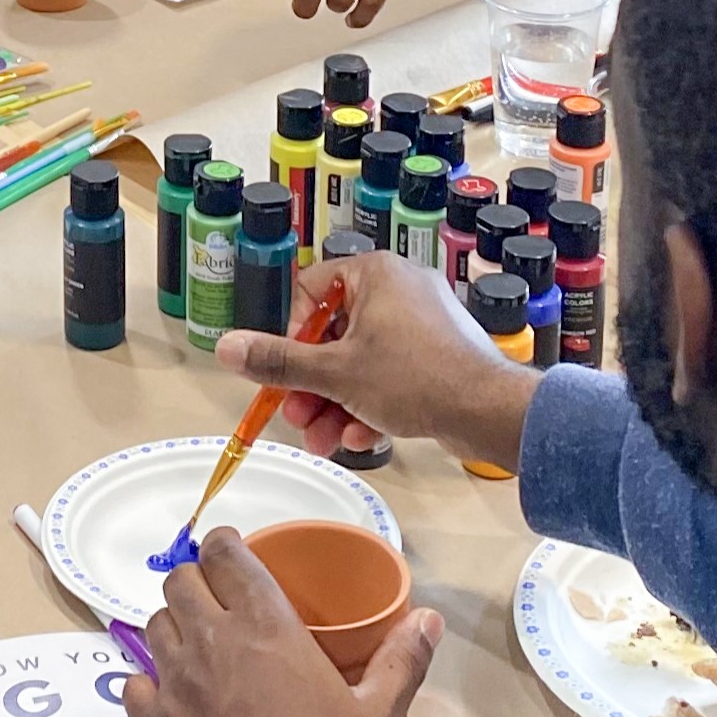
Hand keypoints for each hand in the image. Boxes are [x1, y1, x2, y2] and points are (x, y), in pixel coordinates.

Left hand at [124, 526, 441, 716]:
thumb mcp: (380, 714)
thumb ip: (402, 660)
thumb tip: (430, 618)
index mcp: (265, 624)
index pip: (225, 555)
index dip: (224, 546)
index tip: (232, 554)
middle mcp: (212, 640)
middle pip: (180, 582)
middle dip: (195, 583)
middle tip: (216, 604)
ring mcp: (175, 681)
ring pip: (154, 625)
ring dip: (172, 628)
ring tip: (194, 649)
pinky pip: (133, 683)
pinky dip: (147, 684)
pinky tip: (167, 699)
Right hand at [215, 251, 537, 471]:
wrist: (489, 412)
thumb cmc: (416, 378)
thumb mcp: (335, 373)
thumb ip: (279, 362)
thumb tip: (226, 347)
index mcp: (373, 274)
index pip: (310, 291)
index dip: (292, 336)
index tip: (287, 372)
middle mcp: (398, 289)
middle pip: (334, 334)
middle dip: (312, 384)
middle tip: (299, 417)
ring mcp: (421, 322)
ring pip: (361, 360)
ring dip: (336, 403)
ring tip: (325, 441)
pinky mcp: (438, 354)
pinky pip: (390, 373)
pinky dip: (371, 404)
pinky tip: (362, 439)